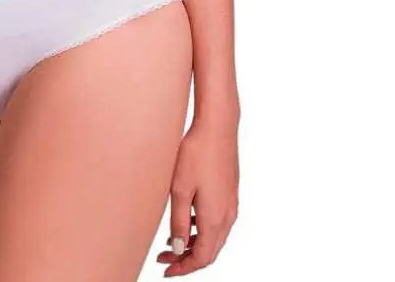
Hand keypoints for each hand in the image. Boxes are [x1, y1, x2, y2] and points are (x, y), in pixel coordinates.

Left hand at [156, 112, 239, 275]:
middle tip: (164, 259)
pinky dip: (201, 230)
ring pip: (214, 238)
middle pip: (209, 251)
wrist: (218, 127)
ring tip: (170, 243)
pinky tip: (186, 221)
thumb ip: (178, 221)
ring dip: (193, 245)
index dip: (184, 268)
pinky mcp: (229, 193)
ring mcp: (231, 205)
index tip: (166, 270)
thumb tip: (177, 248)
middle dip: (186, 259)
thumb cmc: (196, 154)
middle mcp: (227, 216)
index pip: (202, 257)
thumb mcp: (180, 189)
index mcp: (215, 219)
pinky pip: (217, 223)